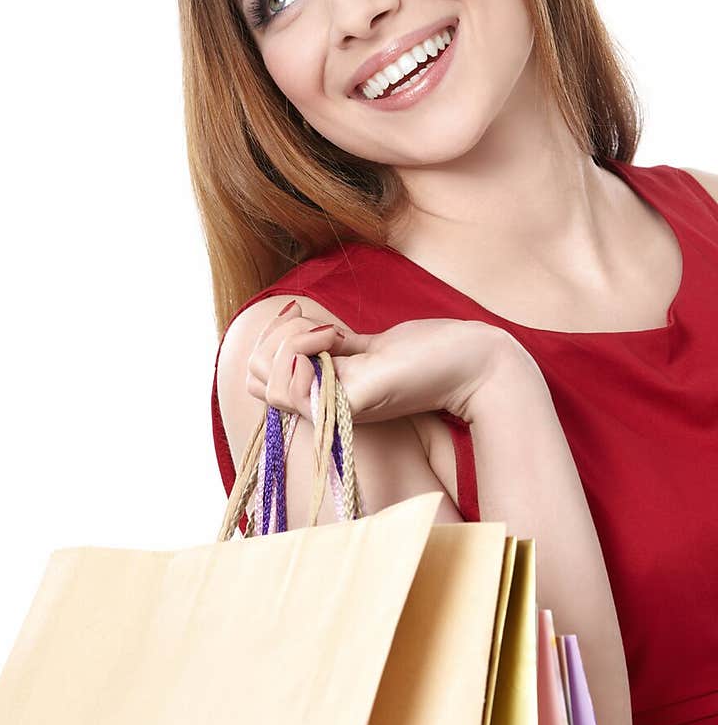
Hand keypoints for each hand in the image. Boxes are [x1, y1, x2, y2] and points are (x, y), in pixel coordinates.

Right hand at [245, 300, 530, 424]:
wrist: (471, 363)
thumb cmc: (424, 354)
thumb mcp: (363, 347)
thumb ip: (328, 347)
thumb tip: (292, 326)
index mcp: (322, 391)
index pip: (257, 374)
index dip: (270, 339)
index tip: (306, 317)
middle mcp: (322, 404)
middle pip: (253, 376)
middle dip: (273, 337)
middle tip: (320, 326)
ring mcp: (334, 407)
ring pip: (266, 381)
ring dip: (288, 341)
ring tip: (331, 332)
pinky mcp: (351, 404)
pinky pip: (295, 385)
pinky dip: (304, 348)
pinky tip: (338, 336)